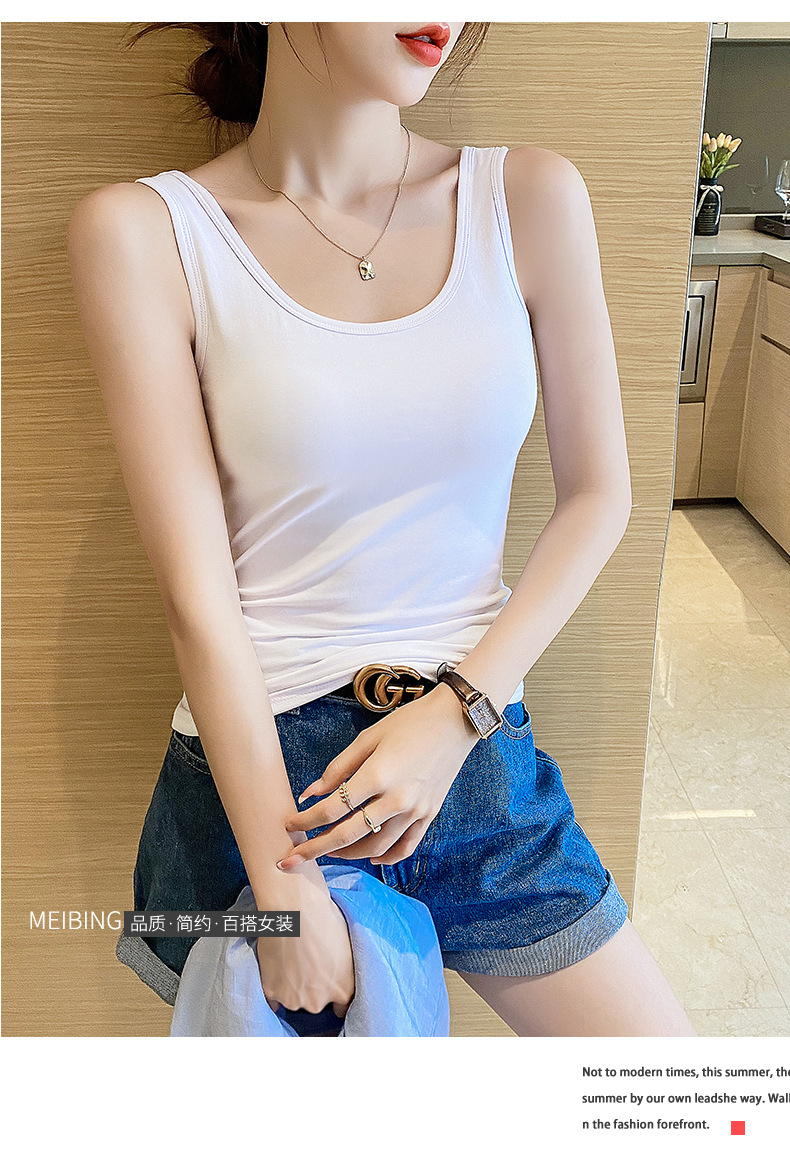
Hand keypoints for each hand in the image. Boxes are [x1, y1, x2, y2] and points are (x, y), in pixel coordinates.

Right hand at [253, 861, 354, 1016]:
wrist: (294, 907)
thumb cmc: (324, 917)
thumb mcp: (348, 945)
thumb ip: (343, 969)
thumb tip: (337, 970)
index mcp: (343, 989)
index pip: (342, 1007)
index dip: (334, 993)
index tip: (329, 984)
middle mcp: (319, 1001)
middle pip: (316, 1002)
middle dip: (313, 987)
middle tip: (308, 962)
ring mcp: (293, 999)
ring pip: (294, 999)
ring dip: (293, 986)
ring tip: (291, 959)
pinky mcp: (271, 992)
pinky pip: (273, 999)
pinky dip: (275, 987)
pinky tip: (278, 969)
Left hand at [277, 683, 479, 868]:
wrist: (455, 721)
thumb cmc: (410, 723)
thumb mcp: (368, 737)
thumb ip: (338, 768)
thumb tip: (311, 793)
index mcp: (377, 775)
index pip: (332, 809)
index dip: (306, 820)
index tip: (289, 825)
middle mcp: (396, 799)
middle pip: (348, 835)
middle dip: (315, 849)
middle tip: (292, 859)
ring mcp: (415, 810)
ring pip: (376, 847)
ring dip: (348, 854)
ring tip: (330, 852)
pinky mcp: (430, 814)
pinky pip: (406, 846)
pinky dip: (387, 857)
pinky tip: (372, 857)